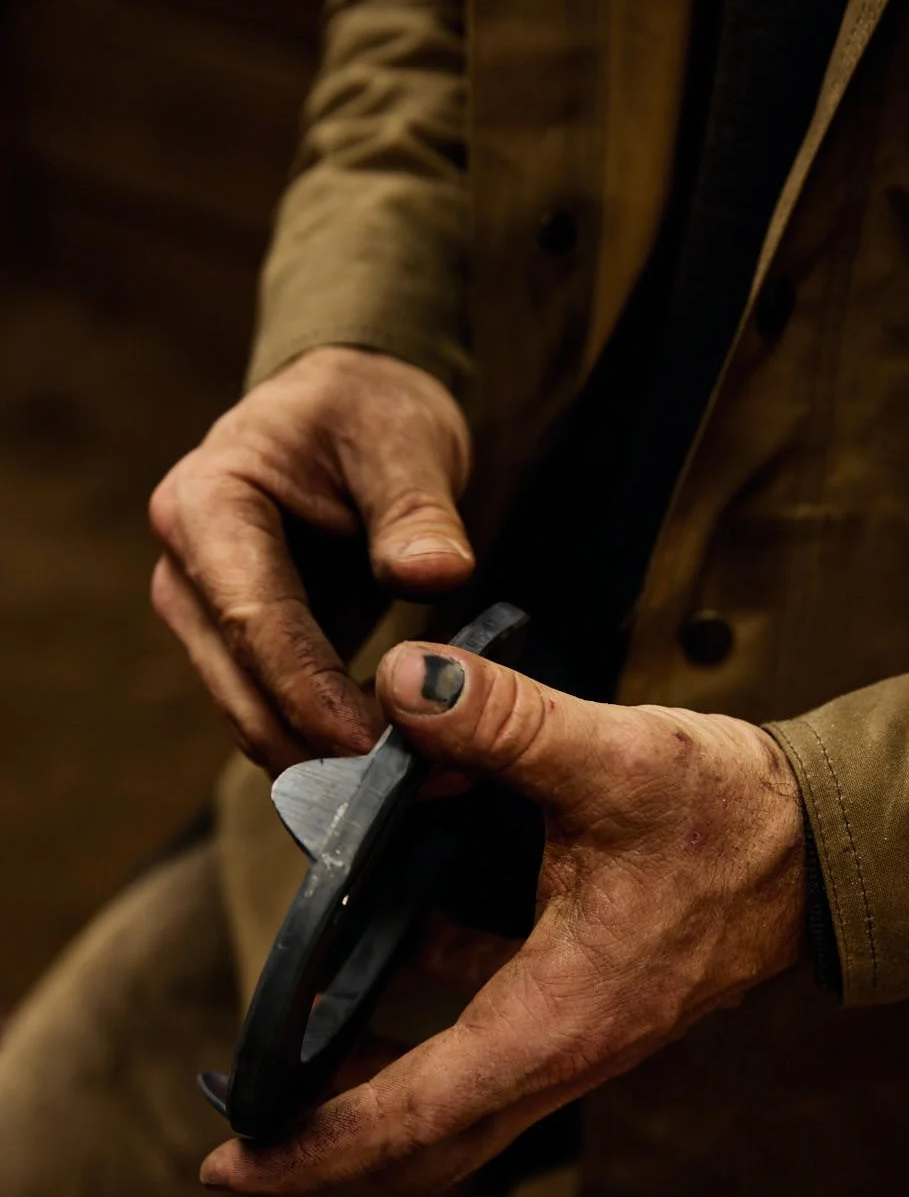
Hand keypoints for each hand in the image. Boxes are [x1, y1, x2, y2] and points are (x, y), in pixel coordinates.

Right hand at [149, 346, 473, 771]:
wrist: (351, 412)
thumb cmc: (372, 414)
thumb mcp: (409, 442)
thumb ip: (418, 511)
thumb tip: (435, 574)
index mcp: (210, 504)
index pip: (253, 618)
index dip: (310, 690)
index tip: (372, 745)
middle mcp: (186, 569)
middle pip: (240, 686)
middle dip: (318, 746)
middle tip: (414, 784)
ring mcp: (205, 616)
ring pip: (252, 716)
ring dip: (326, 760)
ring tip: (424, 781)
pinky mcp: (239, 650)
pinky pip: (277, 714)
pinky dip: (330, 747)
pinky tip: (402, 766)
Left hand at [201, 644, 805, 1196]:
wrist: (822, 842)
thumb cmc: (734, 818)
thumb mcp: (616, 758)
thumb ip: (504, 720)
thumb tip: (403, 681)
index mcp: (559, 1019)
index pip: (413, 1116)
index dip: (313, 1150)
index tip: (229, 1167)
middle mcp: (562, 1047)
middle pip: (427, 1145)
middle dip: (331, 1146)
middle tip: (251, 1120)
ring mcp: (575, 1030)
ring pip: (455, 1097)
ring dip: (375, 1080)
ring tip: (300, 1025)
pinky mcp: (585, 998)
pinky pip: (485, 1029)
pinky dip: (426, 1000)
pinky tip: (400, 918)